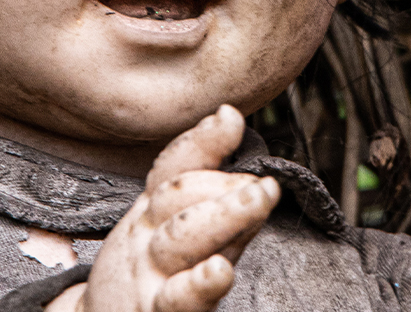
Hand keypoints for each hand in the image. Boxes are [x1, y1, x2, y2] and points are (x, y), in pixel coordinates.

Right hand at [46, 105, 279, 311]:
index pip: (171, 168)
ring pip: (180, 239)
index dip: (202, 141)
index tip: (231, 119)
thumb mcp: (170, 222)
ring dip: (224, 216)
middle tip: (263, 182)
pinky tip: (221, 271)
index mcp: (152, 210)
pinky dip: (200, 283)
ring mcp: (151, 274)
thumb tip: (231, 117)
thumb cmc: (151, 271)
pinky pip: (177, 298)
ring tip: (259, 199)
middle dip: (219, 182)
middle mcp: (147, 236)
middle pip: (176, 199)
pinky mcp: (158, 311)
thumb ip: (204, 179)